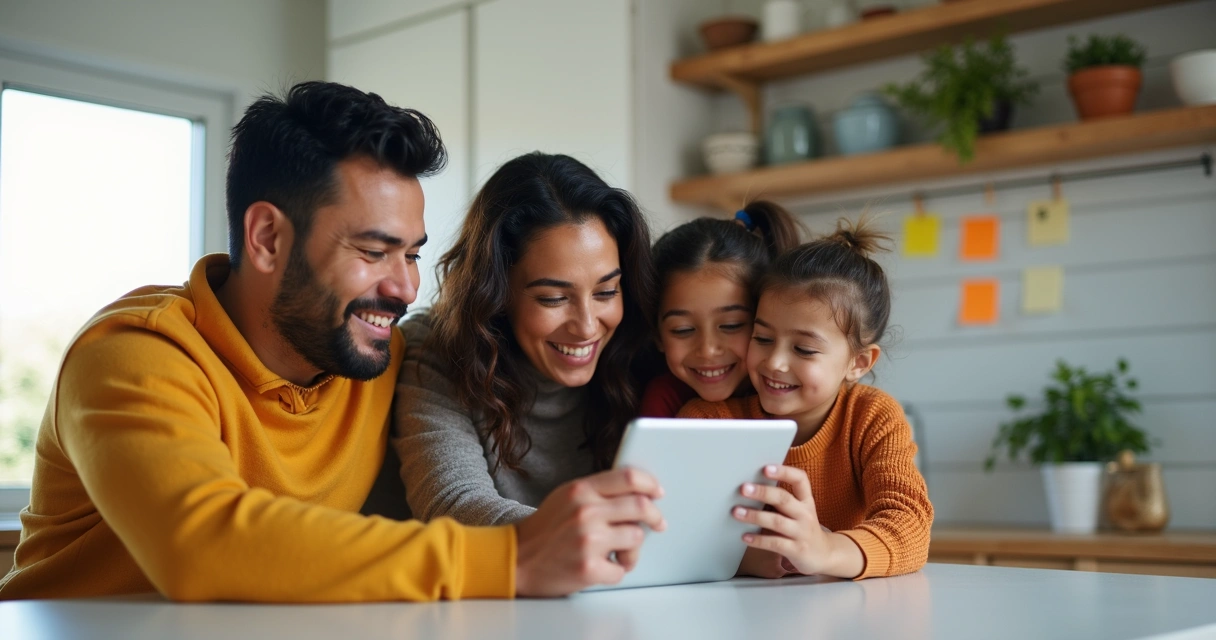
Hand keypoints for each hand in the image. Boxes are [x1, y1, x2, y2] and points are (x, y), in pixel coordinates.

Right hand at [514, 468, 665, 596]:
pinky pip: (621, 569)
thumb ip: (597, 491)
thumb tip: (637, 492)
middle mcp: (585, 512)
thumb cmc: (544, 530)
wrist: (514, 559)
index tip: (658, 492)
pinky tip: (602, 567)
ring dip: (633, 549)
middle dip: (655, 517)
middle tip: (658, 524)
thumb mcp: (566, 498)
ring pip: (636, 538)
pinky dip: (616, 570)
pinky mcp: (588, 568)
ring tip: (619, 553)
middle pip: (641, 506)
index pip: (629, 477)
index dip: (650, 484)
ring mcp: (588, 540)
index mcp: (581, 490)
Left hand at [731, 465, 862, 578]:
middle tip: (743, 488)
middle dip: (762, 492)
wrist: (823, 554)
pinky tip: (745, 536)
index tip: (765, 468)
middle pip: (784, 499)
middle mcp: (805, 514)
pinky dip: (758, 540)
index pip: (800, 480)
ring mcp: (802, 533)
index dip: (784, 472)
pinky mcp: (797, 550)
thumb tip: (750, 487)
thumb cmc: (803, 528)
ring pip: (777, 521)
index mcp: (806, 500)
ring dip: (755, 516)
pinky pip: (775, 543)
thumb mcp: (799, 511)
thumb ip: (781, 499)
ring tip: (737, 512)